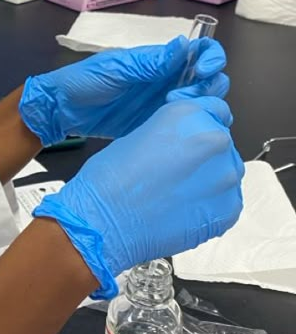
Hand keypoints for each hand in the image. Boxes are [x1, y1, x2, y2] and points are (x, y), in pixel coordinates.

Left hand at [18, 37, 227, 146]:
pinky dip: (192, 127)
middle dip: (209, 87)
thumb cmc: (84, 81)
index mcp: (160, 61)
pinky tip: (181, 130)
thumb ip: (150, 62)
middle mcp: (168, 80)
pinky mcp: (156, 125)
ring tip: (175, 112)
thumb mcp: (117, 69)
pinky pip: (184, 125)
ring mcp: (163, 104)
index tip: (204, 71)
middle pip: (210, 80)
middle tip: (181, 98)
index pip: (201, 52)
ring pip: (203, 103)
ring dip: (203, 107)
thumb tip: (183, 46)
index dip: (211, 58)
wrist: (62, 110)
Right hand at [32, 96, 243, 297]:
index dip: (201, 125)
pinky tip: (182, 211)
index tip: (192, 139)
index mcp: (189, 115)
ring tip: (176, 196)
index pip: (215, 110)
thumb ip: (173, 134)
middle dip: (203, 156)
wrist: (105, 224)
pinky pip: (227, 203)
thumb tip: (185, 144)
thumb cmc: (109, 181)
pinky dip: (209, 208)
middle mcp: (214, 139)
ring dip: (208, 182)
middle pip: (220, 144)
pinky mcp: (228, 210)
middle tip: (174, 174)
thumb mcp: (139, 135)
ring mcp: (226, 177)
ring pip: (226, 174)